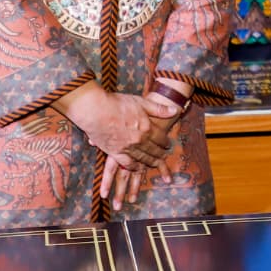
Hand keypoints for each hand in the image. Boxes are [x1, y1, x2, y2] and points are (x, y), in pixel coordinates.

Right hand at [57, 85, 177, 168]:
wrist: (94, 110)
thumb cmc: (117, 103)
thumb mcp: (141, 102)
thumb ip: (159, 109)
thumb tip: (176, 110)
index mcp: (147, 128)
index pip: (161, 138)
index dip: (165, 142)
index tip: (168, 144)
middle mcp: (139, 140)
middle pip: (153, 150)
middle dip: (160, 154)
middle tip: (164, 156)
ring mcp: (127, 147)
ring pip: (143, 158)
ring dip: (151, 162)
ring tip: (156, 164)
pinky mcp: (114, 152)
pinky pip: (127, 163)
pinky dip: (134, 167)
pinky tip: (138, 168)